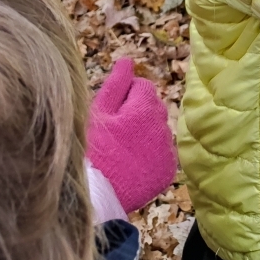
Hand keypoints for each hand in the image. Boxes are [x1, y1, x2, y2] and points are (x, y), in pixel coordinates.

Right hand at [87, 57, 177, 213]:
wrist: (94, 198)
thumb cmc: (91, 150)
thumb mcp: (97, 113)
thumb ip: (116, 84)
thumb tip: (127, 61)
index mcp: (147, 108)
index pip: (142, 87)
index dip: (124, 98)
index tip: (110, 116)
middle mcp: (164, 126)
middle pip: (153, 109)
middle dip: (137, 115)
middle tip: (113, 135)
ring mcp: (168, 150)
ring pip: (158, 132)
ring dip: (144, 136)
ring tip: (121, 153)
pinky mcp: (168, 172)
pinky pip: (162, 155)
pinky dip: (150, 157)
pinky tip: (131, 166)